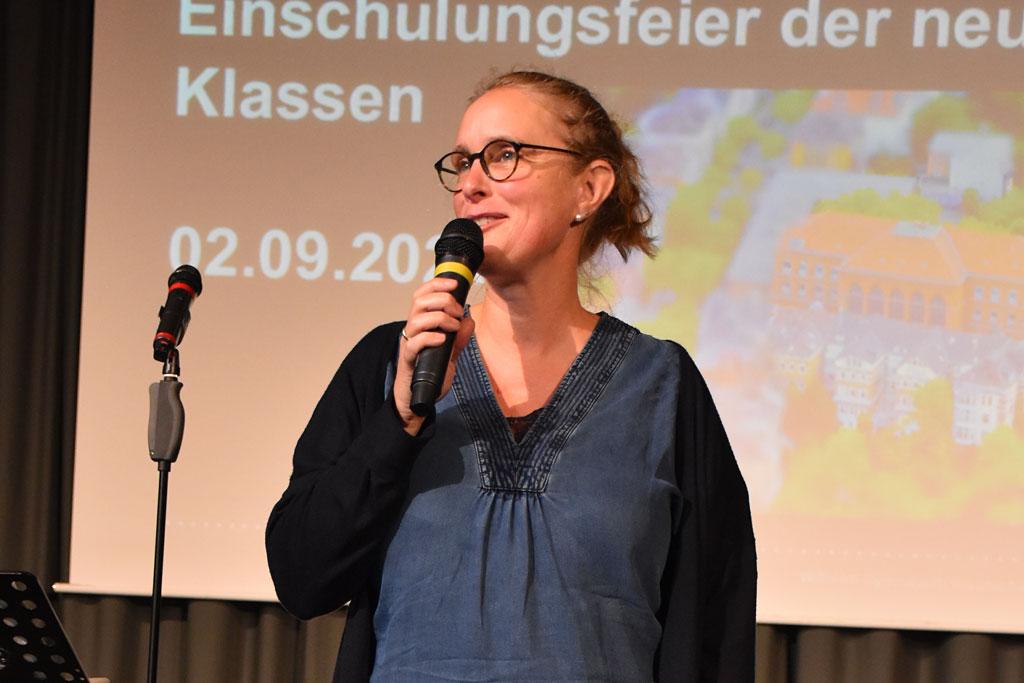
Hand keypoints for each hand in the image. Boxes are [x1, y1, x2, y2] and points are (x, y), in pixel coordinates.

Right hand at [393, 277, 474, 433]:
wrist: (418, 398)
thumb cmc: (430, 371)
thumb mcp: (450, 352)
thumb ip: (460, 337)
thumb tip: (470, 321)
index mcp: (421, 323)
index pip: (422, 294)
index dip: (436, 284)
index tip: (454, 283)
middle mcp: (412, 330)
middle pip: (419, 301)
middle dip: (442, 300)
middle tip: (458, 311)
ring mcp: (409, 343)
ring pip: (417, 319)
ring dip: (439, 318)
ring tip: (453, 327)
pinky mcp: (409, 359)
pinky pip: (414, 343)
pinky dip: (430, 337)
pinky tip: (443, 340)